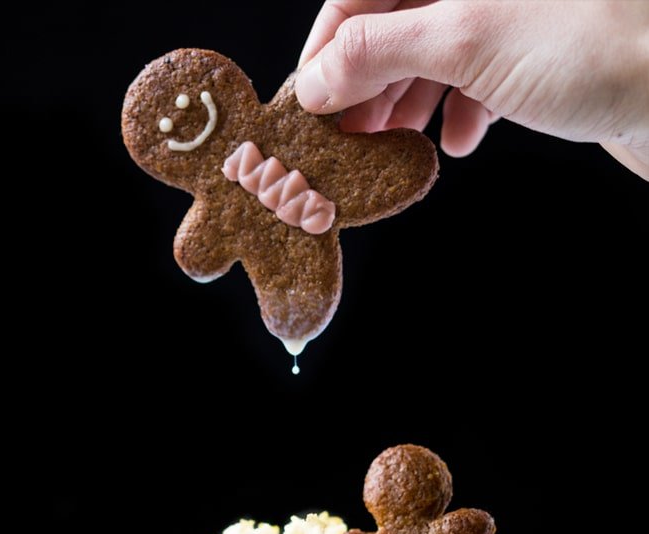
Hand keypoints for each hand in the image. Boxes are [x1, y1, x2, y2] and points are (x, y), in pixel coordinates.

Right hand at [295, 1, 648, 178]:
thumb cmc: (591, 49)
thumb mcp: (465, 40)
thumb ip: (380, 50)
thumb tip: (318, 76)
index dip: (328, 48)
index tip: (306, 104)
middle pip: (396, 26)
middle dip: (367, 86)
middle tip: (346, 140)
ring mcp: (515, 18)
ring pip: (435, 57)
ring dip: (408, 106)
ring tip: (393, 151)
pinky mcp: (541, 57)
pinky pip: (479, 80)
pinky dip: (461, 113)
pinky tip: (460, 142)